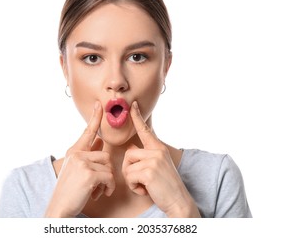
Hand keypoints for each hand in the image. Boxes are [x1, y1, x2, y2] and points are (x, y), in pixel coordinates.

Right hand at [45, 101, 114, 217]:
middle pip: (105, 156)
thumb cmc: (69, 191)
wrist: (58, 208)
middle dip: (106, 173)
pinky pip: (109, 177)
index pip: (87, 132)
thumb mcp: (76, 170)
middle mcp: (77, 154)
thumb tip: (99, 140)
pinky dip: (108, 188)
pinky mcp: (89, 174)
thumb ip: (88, 154)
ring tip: (96, 191)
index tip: (99, 105)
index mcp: (74, 152)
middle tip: (99, 185)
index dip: (94, 117)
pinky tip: (100, 195)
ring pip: (109, 167)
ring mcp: (82, 163)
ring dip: (107, 182)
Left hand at [122, 101, 199, 216]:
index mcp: (159, 148)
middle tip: (141, 180)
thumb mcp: (158, 166)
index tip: (132, 104)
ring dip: (132, 179)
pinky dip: (134, 186)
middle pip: (129, 154)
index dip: (137, 117)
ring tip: (145, 185)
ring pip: (127, 166)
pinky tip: (145, 190)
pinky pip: (130, 176)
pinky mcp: (149, 171)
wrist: (179, 201)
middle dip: (129, 169)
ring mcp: (154, 160)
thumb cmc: (165, 186)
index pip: (145, 130)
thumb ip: (147, 156)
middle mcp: (157, 151)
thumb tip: (131, 150)